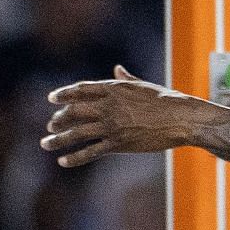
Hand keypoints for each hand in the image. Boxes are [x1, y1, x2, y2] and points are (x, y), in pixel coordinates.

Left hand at [43, 67, 212, 167]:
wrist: (182, 119)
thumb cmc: (167, 101)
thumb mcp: (144, 86)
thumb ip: (126, 79)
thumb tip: (117, 68)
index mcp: (114, 89)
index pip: (80, 90)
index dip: (63, 94)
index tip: (52, 99)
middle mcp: (108, 106)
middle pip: (73, 112)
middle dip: (59, 119)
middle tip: (51, 125)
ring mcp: (112, 126)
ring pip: (76, 133)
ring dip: (57, 139)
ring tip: (46, 144)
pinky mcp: (119, 144)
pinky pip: (90, 152)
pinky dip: (74, 157)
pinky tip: (63, 161)